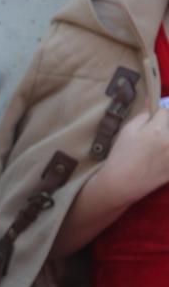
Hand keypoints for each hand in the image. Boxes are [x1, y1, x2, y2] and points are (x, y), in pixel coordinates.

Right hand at [55, 108, 168, 256]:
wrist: (122, 183)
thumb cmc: (121, 155)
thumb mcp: (127, 132)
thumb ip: (142, 116)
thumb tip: (151, 103)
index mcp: (157, 130)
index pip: (166, 112)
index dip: (158, 114)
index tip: (153, 120)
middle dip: (166, 127)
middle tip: (155, 135)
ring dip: (167, 140)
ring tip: (157, 146)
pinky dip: (167, 155)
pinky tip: (160, 158)